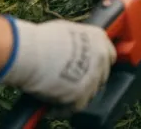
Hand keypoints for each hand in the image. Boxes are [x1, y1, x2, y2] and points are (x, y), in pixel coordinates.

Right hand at [0, 18, 116, 111]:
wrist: (31, 53)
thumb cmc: (41, 40)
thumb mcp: (66, 32)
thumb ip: (77, 42)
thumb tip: (73, 49)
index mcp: (98, 38)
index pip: (108, 55)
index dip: (97, 63)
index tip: (89, 68)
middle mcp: (100, 57)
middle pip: (101, 75)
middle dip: (88, 80)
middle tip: (71, 82)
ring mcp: (93, 76)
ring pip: (90, 92)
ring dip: (77, 94)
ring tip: (60, 93)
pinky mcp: (82, 93)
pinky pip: (77, 106)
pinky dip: (65, 108)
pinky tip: (54, 105)